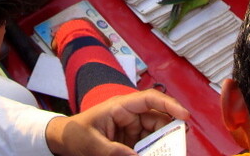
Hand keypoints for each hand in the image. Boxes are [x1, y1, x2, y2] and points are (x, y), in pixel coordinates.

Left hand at [45, 90, 189, 155]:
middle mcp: (130, 115)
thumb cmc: (75, 134)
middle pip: (158, 119)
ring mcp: (132, 128)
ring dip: (162, 145)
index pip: (149, 99)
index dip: (170, 105)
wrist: (64, 140)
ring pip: (156, 134)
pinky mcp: (131, 140)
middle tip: (178, 147)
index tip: (185, 116)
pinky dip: (153, 152)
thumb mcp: (91, 145)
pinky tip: (156, 154)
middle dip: (170, 132)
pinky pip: (148, 145)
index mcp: (120, 106)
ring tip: (168, 151)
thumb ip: (113, 152)